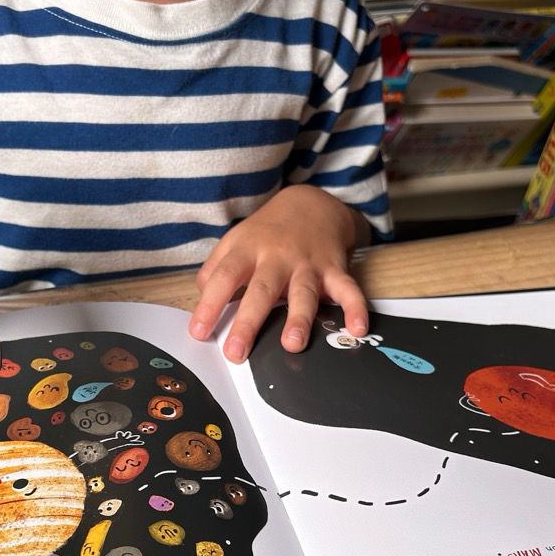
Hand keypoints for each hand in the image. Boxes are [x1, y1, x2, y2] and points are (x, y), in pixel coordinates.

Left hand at [190, 184, 370, 362]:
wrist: (311, 203)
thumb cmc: (268, 232)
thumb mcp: (235, 242)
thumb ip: (215, 269)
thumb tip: (202, 297)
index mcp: (248, 251)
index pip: (224, 277)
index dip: (210, 304)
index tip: (199, 332)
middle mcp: (277, 258)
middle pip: (261, 291)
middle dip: (249, 323)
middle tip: (236, 352)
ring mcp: (308, 264)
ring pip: (303, 293)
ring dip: (299, 319)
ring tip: (292, 345)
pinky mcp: (334, 270)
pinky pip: (348, 289)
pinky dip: (355, 308)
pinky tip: (356, 328)